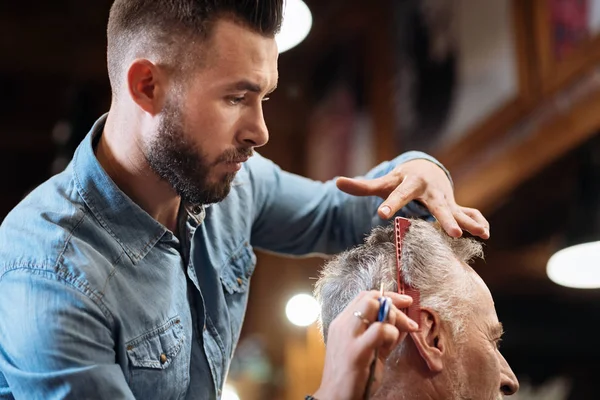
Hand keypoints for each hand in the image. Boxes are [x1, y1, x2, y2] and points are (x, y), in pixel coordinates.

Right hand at [313, 291, 417, 399]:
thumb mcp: (370, 351)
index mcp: (343, 323)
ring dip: (392, 317)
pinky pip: (379, 330)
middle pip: (370, 297)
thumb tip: (403, 321)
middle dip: (394, 303)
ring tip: (397, 335)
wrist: (335, 398)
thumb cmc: (353, 377)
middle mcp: (343, 325)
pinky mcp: (356, 351)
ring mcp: (348, 336)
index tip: (405, 303)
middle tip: (408, 319)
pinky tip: (390, 344)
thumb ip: (384, 335)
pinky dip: (391, 333)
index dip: (388, 296)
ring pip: (372, 305)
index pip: (365, 296)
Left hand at [336, 159, 489, 238]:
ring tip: (481, 233)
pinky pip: (469, 213)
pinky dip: (478, 221)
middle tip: (453, 233)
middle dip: (445, 219)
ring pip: (459, 211)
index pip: (397, 195)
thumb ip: (361, 186)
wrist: (426, 171)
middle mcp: (431, 192)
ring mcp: (446, 200)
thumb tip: (336, 181)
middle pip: (437, 206)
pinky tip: (485, 233)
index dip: (390, 204)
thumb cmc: (400, 179)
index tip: (381, 214)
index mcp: (409, 184)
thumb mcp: (383, 182)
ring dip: (469, 221)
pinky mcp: (455, 207)